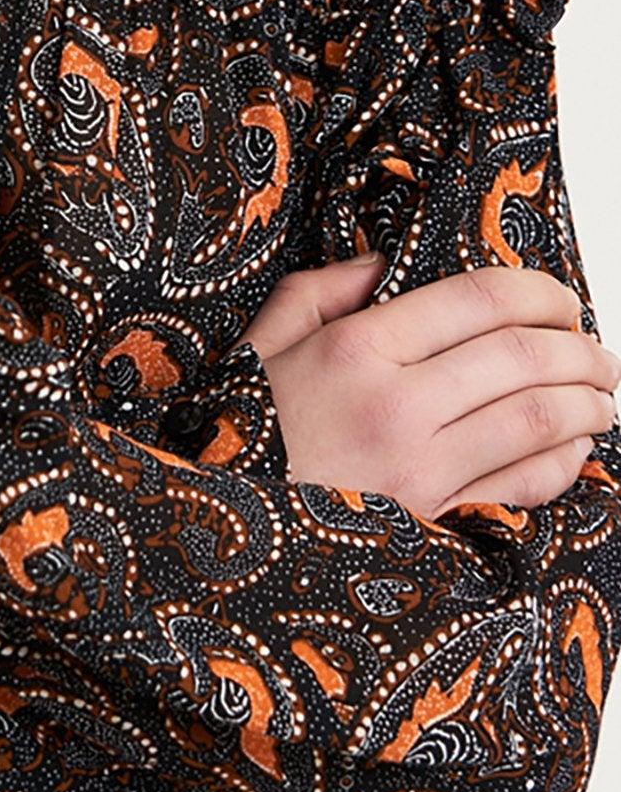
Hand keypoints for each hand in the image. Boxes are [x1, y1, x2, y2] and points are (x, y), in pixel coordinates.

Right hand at [242, 252, 620, 515]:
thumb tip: (382, 262)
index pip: (480, 300)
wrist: (211, 528)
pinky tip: (574, 447)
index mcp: (357, 349)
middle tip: (597, 349)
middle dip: (581, 347)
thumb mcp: (262, 343)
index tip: (562, 299)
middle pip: (525, 357)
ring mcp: (418, 467)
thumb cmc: (240, 434)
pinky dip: (565, 462)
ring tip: (601, 394)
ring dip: (587, 402)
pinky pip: (523, 484)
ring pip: (538, 419)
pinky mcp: (430, 517)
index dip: (541, 292)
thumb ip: (322, 290)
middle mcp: (396, 405)